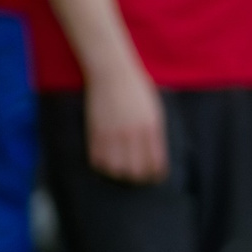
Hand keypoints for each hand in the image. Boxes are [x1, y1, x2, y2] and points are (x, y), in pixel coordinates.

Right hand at [84, 63, 168, 182]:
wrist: (111, 73)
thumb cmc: (136, 89)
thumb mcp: (154, 110)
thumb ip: (154, 134)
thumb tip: (153, 157)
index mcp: (151, 128)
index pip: (155, 163)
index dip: (156, 175)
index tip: (154, 177)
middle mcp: (132, 134)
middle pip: (136, 171)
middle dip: (138, 178)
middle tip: (137, 177)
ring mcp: (112, 134)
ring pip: (115, 169)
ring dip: (119, 173)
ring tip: (121, 169)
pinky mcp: (95, 133)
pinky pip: (97, 160)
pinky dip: (102, 165)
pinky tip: (106, 161)